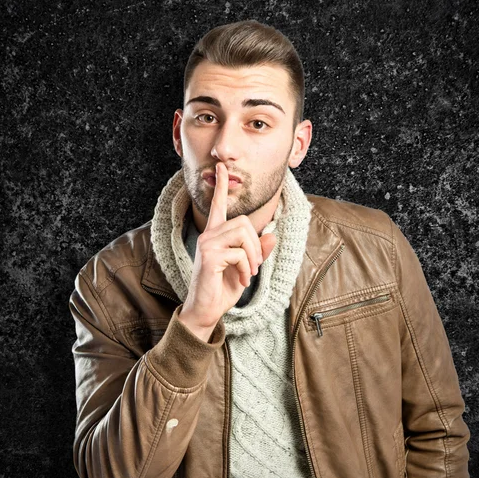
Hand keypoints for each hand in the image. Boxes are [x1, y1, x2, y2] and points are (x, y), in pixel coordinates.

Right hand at [178, 162, 275, 340]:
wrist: (206, 310)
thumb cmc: (222, 288)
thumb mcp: (245, 268)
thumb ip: (257, 252)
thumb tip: (272, 237)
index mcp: (215, 235)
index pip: (217, 205)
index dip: (221, 186)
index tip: (221, 167)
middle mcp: (208, 235)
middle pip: (243, 222)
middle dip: (256, 245)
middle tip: (254, 266)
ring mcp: (207, 245)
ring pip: (243, 235)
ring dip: (253, 257)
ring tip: (249, 273)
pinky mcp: (209, 257)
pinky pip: (239, 254)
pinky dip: (246, 270)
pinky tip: (242, 281)